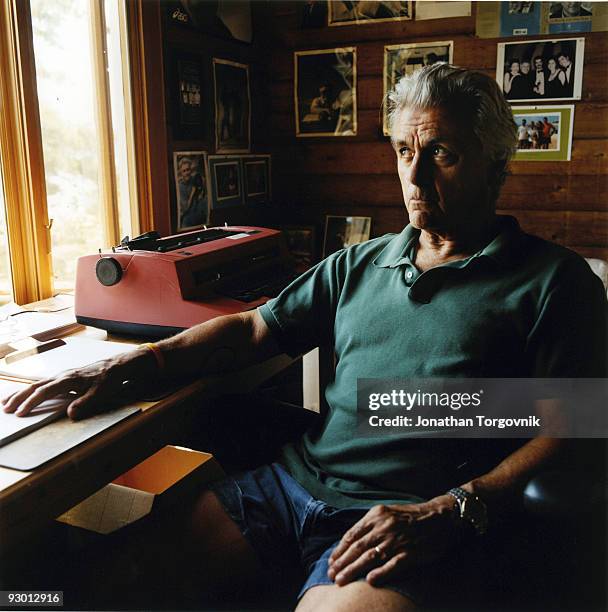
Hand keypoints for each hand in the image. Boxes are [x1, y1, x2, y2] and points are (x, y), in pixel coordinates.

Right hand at [1, 349, 148, 419]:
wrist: (117, 366)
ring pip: (37, 384)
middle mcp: (62, 376)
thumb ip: (85, 403)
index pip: (44, 392)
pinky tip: (26, 394)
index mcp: (68, 379)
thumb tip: (70, 415)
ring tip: (6, 402)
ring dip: (21, 393)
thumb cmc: (109, 379)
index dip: (31, 403)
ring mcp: (62, 375)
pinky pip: (43, 383)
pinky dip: (31, 389)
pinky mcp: (65, 377)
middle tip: (5, 409)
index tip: (20, 413)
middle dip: (19, 398)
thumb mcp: (100, 393)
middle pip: (35, 386)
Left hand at [327, 495, 464, 587]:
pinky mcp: (411, 552)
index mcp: (377, 515)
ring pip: (370, 556)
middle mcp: (384, 526)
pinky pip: (393, 564)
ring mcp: (398, 540)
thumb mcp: (387, 512)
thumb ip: (370, 524)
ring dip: (354, 570)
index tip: (331, 561)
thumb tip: (351, 540)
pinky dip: (381, 573)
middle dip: (342, 562)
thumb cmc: (412, 516)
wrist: (441, 517)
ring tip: (341, 580)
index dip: (340, 550)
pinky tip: (370, 581)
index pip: (352, 534)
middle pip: (358, 547)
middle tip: (331, 575)